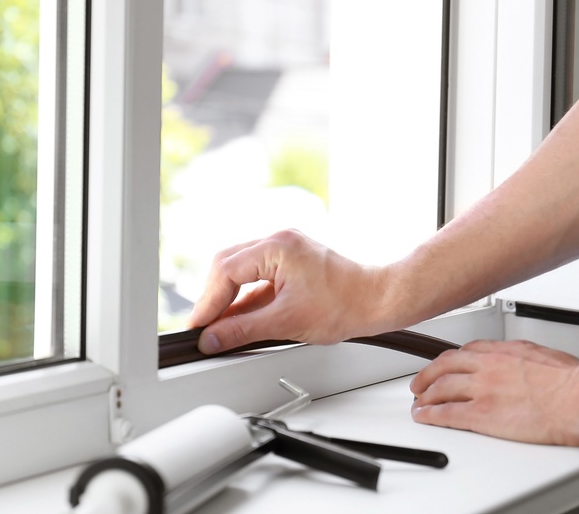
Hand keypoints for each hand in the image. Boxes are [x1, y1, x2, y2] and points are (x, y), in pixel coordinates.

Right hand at [187, 229, 391, 353]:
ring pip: (240, 271)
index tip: (199, 327)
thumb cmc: (346, 305)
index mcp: (277, 246)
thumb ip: (243, 330)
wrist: (379, 301)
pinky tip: (240, 319)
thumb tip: (212, 338)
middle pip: (228, 265)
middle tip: (204, 327)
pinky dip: (246, 298)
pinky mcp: (291, 262)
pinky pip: (257, 277)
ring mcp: (285, 250)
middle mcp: (279, 241)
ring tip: (219, 327)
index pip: (226, 271)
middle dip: (214, 298)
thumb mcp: (286, 322)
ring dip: (229, 298)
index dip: (208, 302)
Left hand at [410, 340, 578, 445]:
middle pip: (445, 366)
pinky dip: (430, 414)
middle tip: (420, 383)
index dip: (450, 361)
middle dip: (428, 375)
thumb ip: (528, 360)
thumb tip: (527, 368)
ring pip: (441, 388)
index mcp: (505, 351)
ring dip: (425, 395)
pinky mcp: (481, 413)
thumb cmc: (575, 381)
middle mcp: (488, 366)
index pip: (466, 351)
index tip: (445, 367)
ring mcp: (482, 388)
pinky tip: (423, 416)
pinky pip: (446, 413)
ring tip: (418, 402)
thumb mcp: (547, 357)